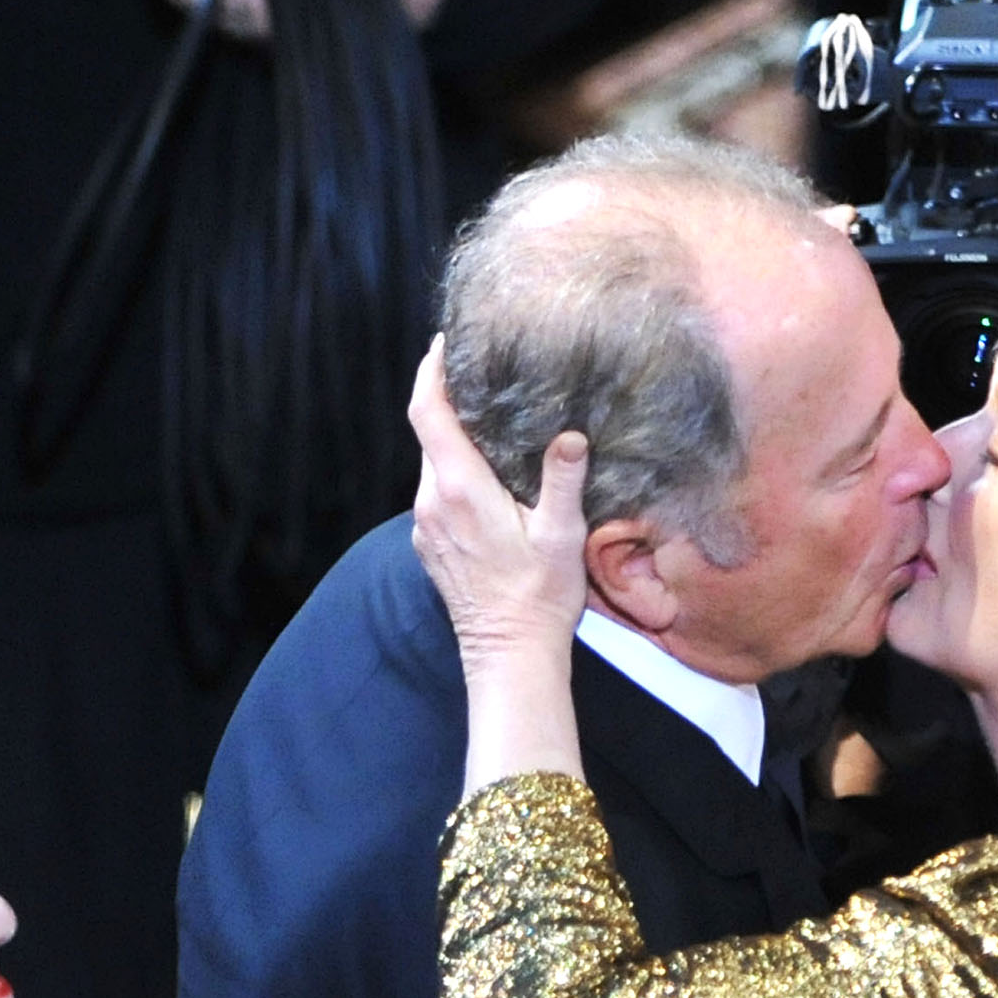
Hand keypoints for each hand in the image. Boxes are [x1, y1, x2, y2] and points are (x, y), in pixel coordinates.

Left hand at [409, 343, 591, 804]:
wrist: (509, 656)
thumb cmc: (539, 597)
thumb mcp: (562, 535)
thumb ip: (563, 479)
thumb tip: (570, 434)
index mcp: (459, 489)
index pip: (429, 411)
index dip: (432, 371)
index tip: (445, 342)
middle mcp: (432, 502)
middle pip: (429, 433)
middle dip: (449, 399)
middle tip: (482, 371)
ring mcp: (427, 526)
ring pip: (433, 463)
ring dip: (454, 438)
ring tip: (491, 419)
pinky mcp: (431, 546)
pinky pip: (436, 492)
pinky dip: (455, 471)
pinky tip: (488, 475)